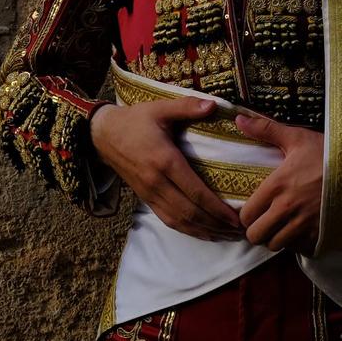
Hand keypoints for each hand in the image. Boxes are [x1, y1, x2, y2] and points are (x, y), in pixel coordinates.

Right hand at [91, 99, 245, 241]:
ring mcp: (150, 193)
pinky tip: (203, 233)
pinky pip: (168, 220)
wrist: (102, 135)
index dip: (217, 208)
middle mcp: (157, 182)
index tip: (237, 217)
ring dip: (204, 232)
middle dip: (216, 225)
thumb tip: (214, 104)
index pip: (195, 191)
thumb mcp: (160, 108)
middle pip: (190, 212)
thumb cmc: (135, 121)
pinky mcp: (145, 199)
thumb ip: (187, 106)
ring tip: (227, 235)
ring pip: (179, 221)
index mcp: (165, 161)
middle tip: (240, 230)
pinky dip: (188, 230)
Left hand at [234, 110, 323, 253]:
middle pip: (256, 236)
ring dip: (276, 238)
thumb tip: (238, 119)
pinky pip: (300, 249)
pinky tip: (300, 232)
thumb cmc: (329, 152)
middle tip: (264, 221)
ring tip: (281, 227)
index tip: (253, 209)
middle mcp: (287, 209)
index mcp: (277, 186)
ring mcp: (305, 225)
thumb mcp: (297, 137)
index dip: (246, 214)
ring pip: (276, 245)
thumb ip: (265, 129)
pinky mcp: (322, 235)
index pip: (246, 215)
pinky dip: (297, 244)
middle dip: (257, 230)